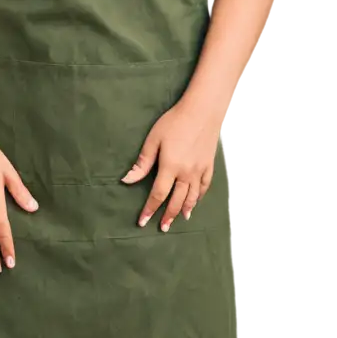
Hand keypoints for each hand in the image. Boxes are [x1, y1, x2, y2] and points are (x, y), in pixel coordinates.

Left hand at [120, 101, 220, 230]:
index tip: (142, 222)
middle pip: (176, 200)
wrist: (202, 110)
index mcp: (170, 167)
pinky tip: (195, 203)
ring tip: (178, 220)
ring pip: (191, 197)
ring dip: (183, 210)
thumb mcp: (153, 139)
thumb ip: (142, 162)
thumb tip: (127, 180)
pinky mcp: (209, 165)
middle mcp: (186, 173)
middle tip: (162, 228)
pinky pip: (204, 187)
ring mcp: (200, 170)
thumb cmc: (174, 121)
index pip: (158, 195)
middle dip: (167, 215)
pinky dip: (199, 198)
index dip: (149, 209)